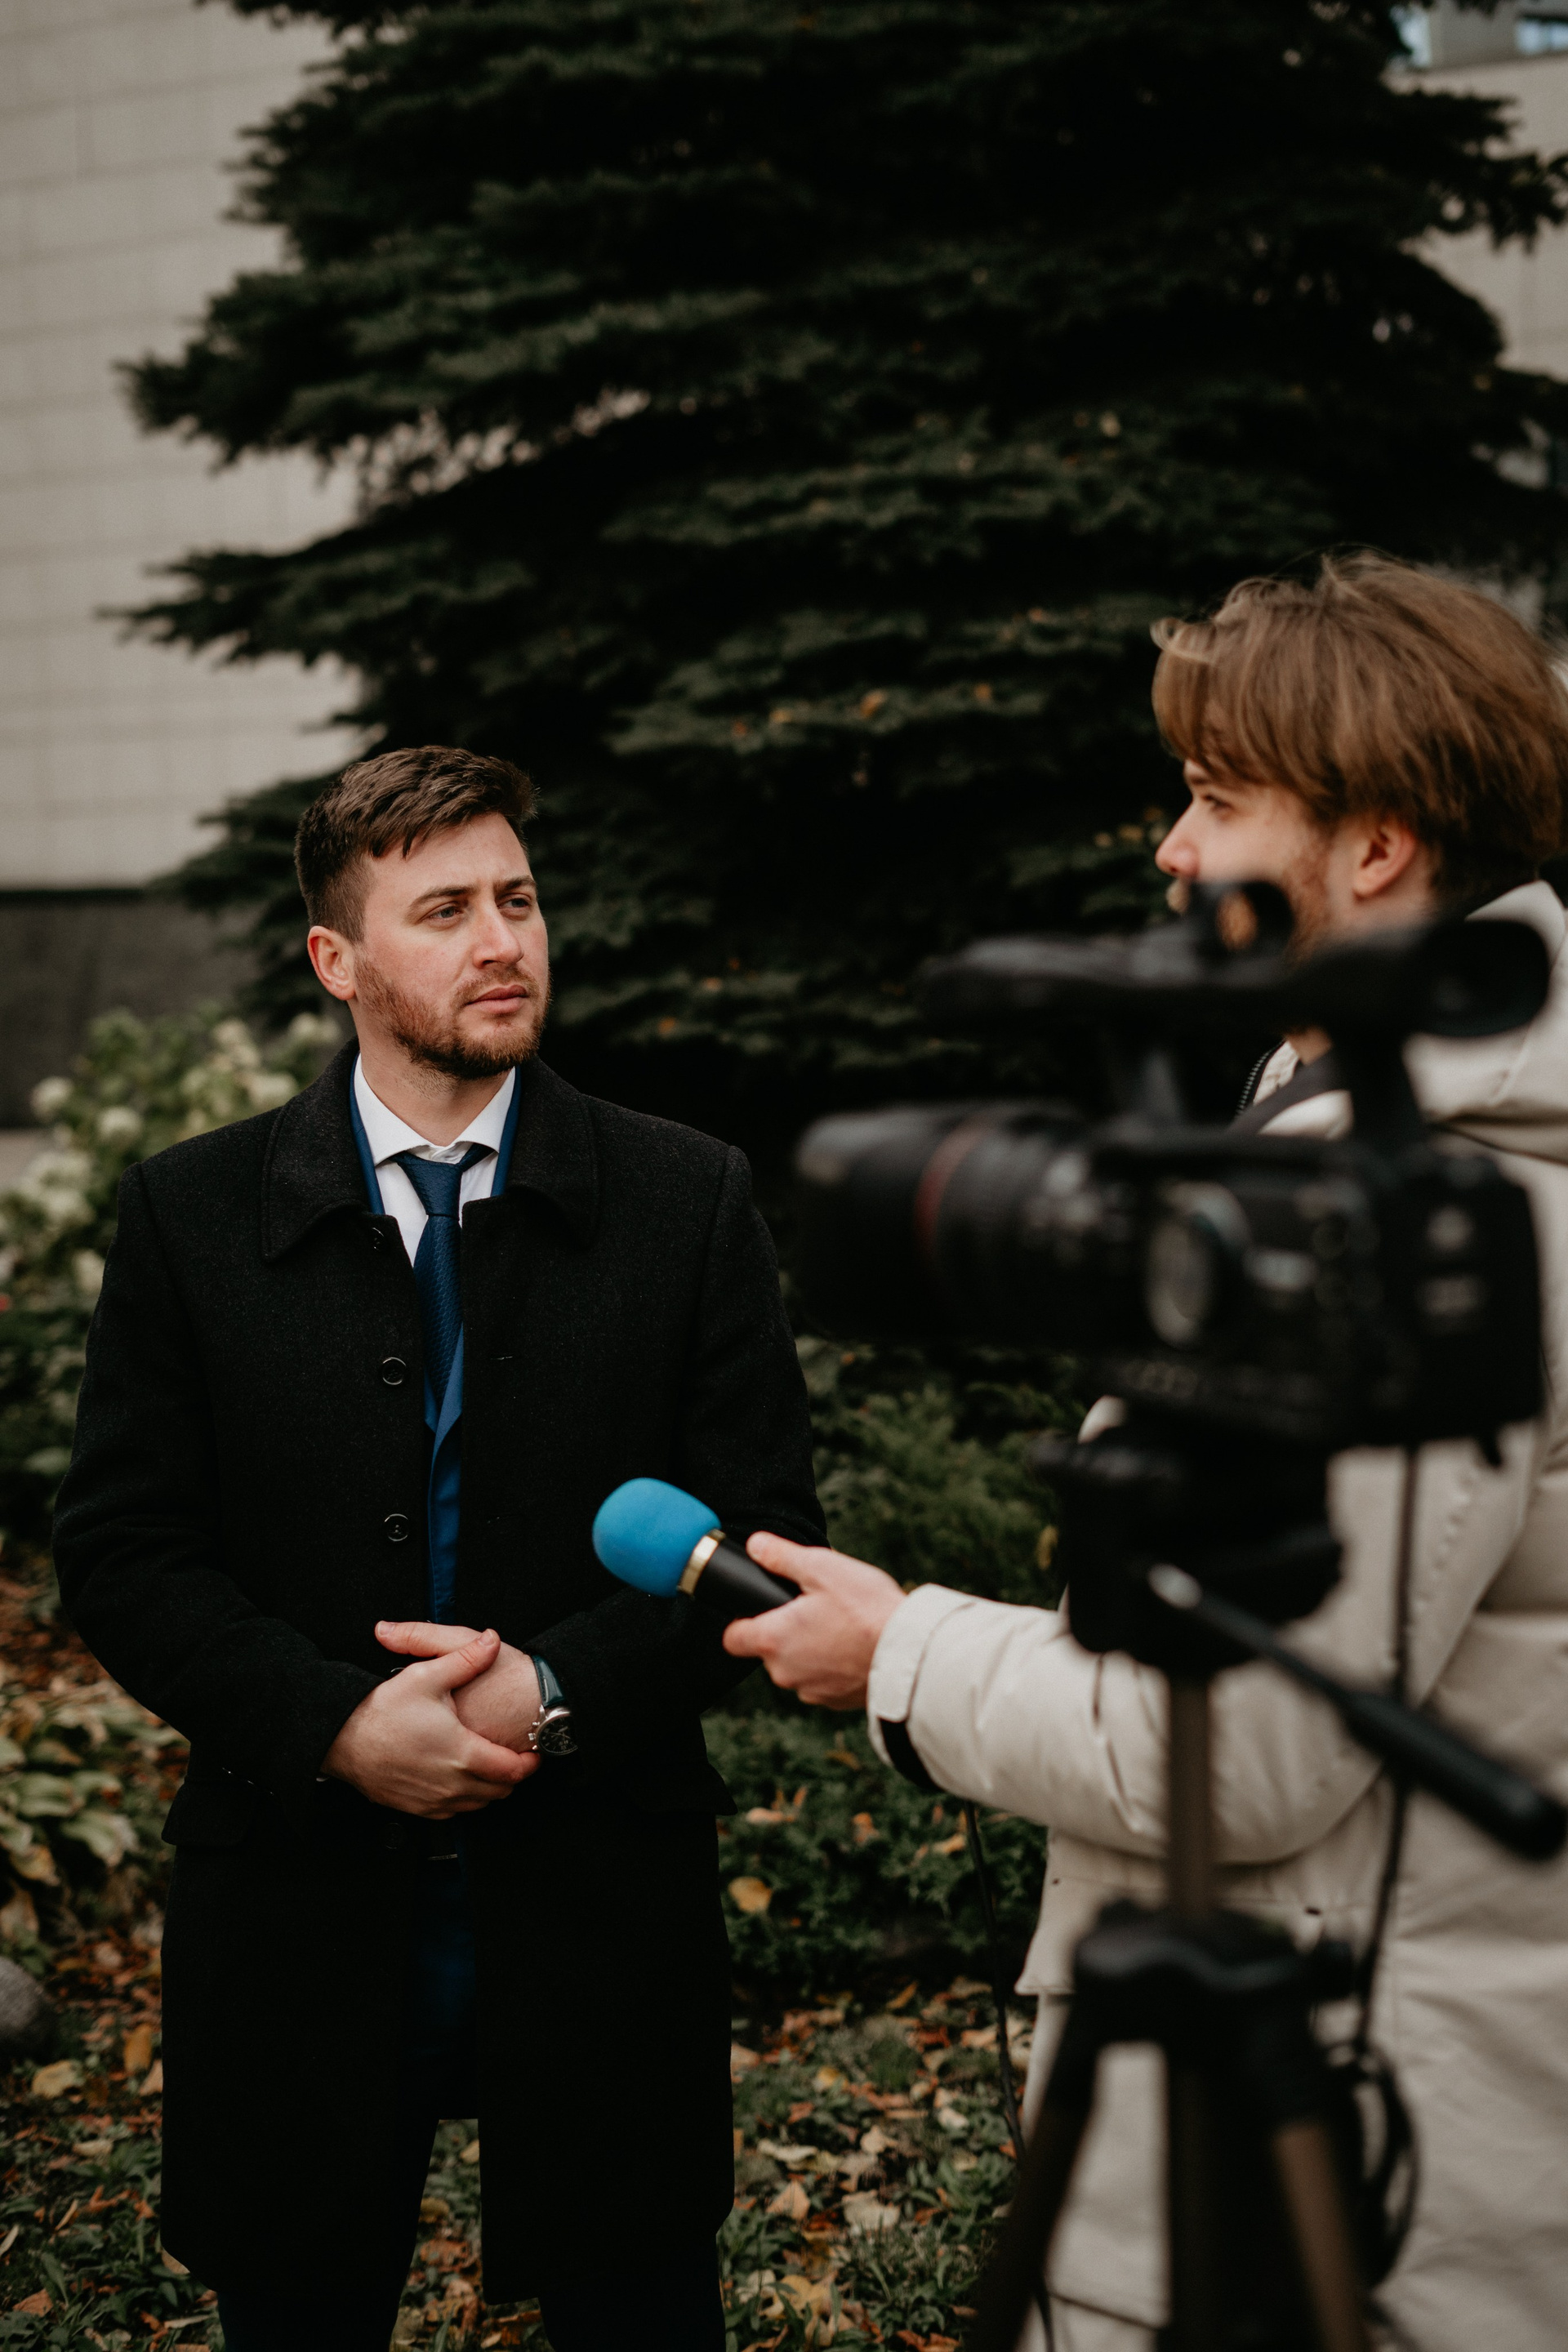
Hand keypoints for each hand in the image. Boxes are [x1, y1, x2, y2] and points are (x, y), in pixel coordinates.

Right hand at [323, 1628, 538, 1817]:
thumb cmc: (382, 1709)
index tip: (534, 1749)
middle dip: (513, 1774)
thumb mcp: (427, 1676)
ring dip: (489, 1787)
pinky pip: (453, 1811)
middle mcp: (452, 1785)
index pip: (513, 1770)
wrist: (340, 1738)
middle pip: (500, 1791)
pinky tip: (458, 1775)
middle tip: (514, 1754)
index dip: (530, 1761)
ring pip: (478, 1804)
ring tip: (489, 1763)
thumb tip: (492, 1640)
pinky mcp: (415, 1809)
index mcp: (462, 1754)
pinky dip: (464, 1798)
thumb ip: (466, 1658)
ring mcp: (433, 1801)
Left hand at [721, 1533, 905, 1708]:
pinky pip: (823, 1681)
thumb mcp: (822, 1568)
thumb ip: (782, 1556)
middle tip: (817, 1607)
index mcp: (772, 1640)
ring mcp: (811, 1692)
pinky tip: (856, 1647)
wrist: (909, 1655)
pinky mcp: (836, 1703)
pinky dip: (833, 1666)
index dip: (742, 1621)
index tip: (763, 1608)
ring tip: (842, 1626)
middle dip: (786, 1630)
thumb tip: (755, 1545)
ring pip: (797, 1667)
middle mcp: (784, 1673)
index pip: (732, 1639)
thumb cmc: (865, 1610)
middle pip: (769, 1650)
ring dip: (810, 1650)